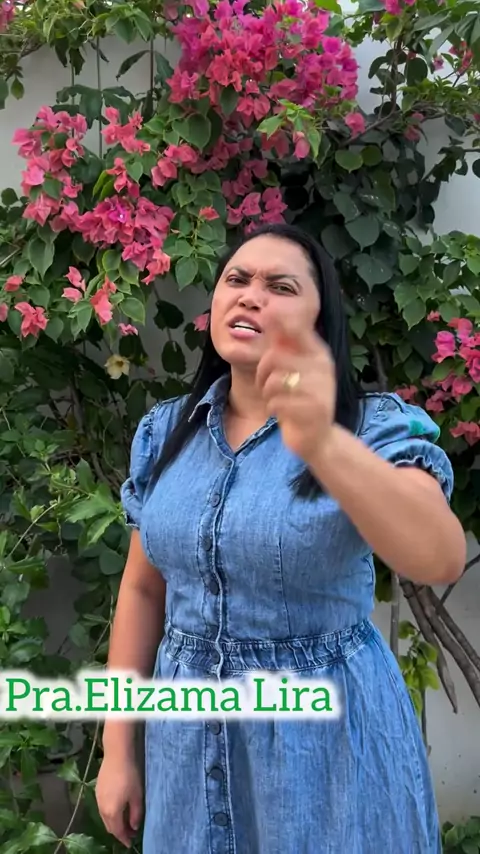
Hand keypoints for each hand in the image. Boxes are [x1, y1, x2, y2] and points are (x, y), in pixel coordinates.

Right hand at [95, 754, 142, 847]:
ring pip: (105, 818)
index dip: (124, 838)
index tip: (131, 843)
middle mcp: (102, 808)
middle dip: (119, 832)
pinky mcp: (97, 791)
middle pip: (109, 826)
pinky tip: (118, 808)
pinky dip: (110, 814)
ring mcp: (98, 799)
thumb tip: (134, 826)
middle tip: (130, 832)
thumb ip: (135, 814)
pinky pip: (102, 809)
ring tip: (125, 821)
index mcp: (112, 812)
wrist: (116, 755)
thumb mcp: (137, 796)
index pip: (118, 831)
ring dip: (114, 823)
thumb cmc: (129, 775)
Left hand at [256, 315, 335, 463]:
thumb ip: (284, 343)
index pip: (297, 329)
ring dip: (266, 392)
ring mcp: (320, 388)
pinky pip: (277, 402)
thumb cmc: (300, 400)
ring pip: (274, 381)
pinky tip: (281, 413)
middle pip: (275, 356)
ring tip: (274, 399)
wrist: (318, 439)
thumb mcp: (294, 368)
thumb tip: (268, 311)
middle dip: (262, 372)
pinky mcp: (313, 409)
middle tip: (264, 384)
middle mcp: (322, 367)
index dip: (280, 320)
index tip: (267, 312)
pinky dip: (272, 408)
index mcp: (319, 353)